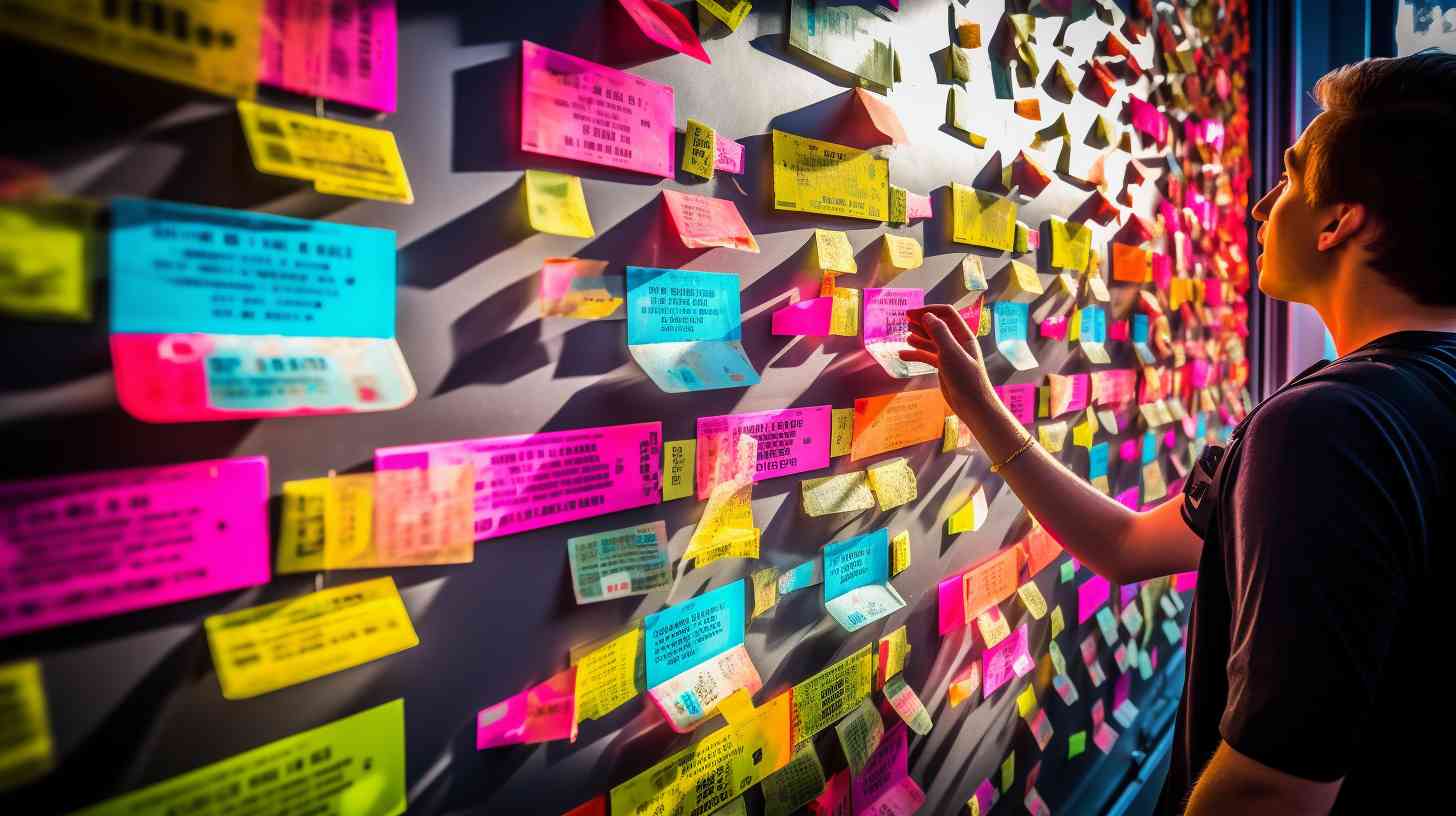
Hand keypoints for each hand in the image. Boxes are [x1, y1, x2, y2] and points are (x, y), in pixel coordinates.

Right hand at [899, 304, 996, 425]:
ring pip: (931, 341)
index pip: (946, 314)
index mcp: (963, 335)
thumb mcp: (951, 353)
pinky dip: (916, 354)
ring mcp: (950, 355)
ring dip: (918, 337)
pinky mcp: (943, 368)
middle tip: (904, 321)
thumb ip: (939, 333)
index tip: (911, 313)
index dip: (929, 310)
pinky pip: (928, 356)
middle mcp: (957, 343)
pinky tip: (903, 355)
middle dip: (921, 322)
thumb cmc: (965, 378)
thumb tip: (926, 316)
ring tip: (905, 336)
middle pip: (937, 326)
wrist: (973, 405)